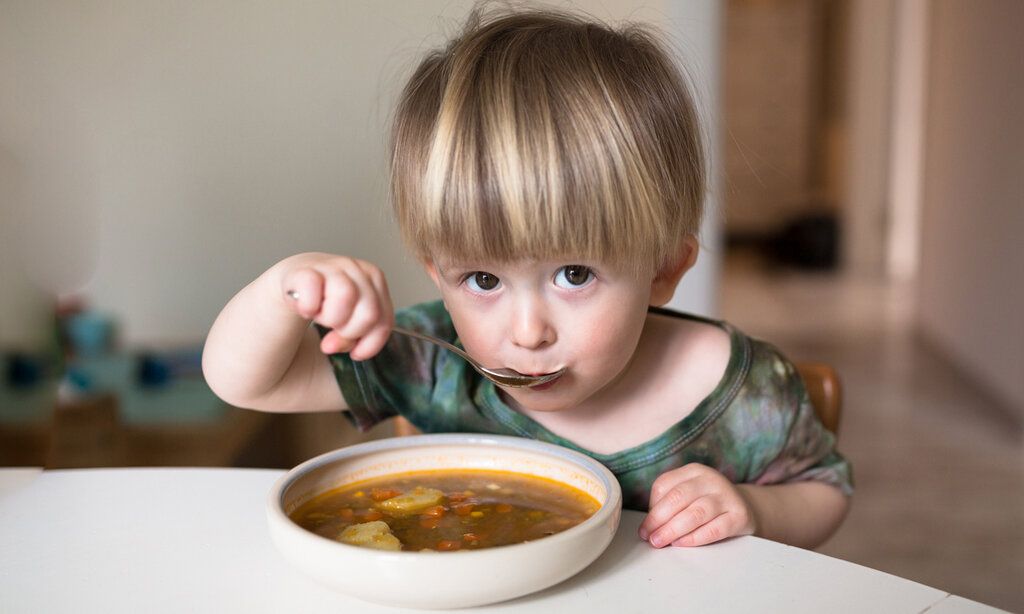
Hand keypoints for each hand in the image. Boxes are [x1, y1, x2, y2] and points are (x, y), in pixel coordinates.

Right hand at [278, 253, 393, 358]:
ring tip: (320, 315)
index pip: (384, 321)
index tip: (355, 352)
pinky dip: (308, 309)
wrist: (298, 278)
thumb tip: (330, 346)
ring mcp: (333, 267)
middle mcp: (358, 270)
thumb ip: (350, 338)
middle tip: (334, 328)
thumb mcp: (349, 320)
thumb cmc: (329, 301)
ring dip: (330, 319)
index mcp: (375, 278)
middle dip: (350, 332)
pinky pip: (313, 295)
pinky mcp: (306, 270)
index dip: (370, 344)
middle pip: (369, 314)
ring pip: (345, 300)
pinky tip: (305, 309)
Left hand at [638, 463, 755, 547]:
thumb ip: (668, 505)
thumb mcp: (688, 495)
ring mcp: (727, 496)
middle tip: (650, 538)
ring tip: (661, 542)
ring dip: (673, 530)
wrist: (744, 508)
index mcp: (693, 471)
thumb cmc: (706, 504)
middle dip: (659, 520)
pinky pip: (714, 529)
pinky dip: (695, 538)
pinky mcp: (740, 515)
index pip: (664, 485)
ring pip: (696, 513)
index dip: (651, 508)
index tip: (644, 528)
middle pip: (678, 498)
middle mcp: (710, 479)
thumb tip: (648, 527)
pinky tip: (681, 544)